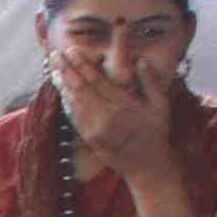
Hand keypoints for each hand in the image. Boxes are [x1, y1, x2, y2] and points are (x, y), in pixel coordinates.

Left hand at [51, 47, 173, 173]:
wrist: (146, 165)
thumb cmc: (156, 132)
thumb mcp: (161, 106)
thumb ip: (151, 82)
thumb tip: (141, 60)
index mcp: (123, 105)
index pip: (97, 80)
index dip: (82, 64)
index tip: (72, 51)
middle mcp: (106, 117)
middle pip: (81, 88)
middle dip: (67, 70)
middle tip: (56, 54)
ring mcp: (95, 129)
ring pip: (74, 102)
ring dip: (63, 85)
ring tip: (54, 69)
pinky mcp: (89, 138)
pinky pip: (74, 117)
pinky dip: (66, 102)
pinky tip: (61, 91)